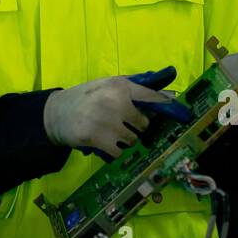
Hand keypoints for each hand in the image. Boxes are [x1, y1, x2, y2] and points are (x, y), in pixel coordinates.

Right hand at [42, 65, 192, 160]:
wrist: (54, 114)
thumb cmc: (84, 98)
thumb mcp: (105, 85)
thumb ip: (131, 87)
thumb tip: (165, 92)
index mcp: (120, 85)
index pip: (152, 97)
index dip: (168, 107)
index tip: (183, 115)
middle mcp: (115, 101)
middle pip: (144, 125)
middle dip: (136, 128)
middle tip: (122, 125)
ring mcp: (106, 120)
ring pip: (132, 140)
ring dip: (125, 141)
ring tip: (110, 134)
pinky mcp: (96, 138)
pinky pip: (119, 152)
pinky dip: (114, 152)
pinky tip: (104, 144)